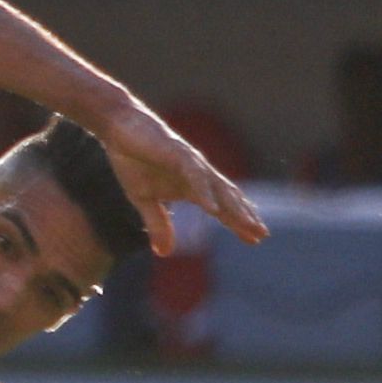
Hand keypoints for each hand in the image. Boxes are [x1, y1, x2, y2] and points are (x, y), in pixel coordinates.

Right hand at [93, 99, 268, 254]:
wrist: (119, 128)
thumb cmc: (133, 160)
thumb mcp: (144, 199)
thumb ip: (158, 224)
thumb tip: (163, 254)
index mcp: (192, 187)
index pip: (221, 208)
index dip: (237, 223)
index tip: (255, 240)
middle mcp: (198, 175)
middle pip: (227, 199)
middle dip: (244, 217)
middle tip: (262, 234)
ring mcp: (191, 164)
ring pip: (217, 189)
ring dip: (233, 207)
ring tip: (248, 224)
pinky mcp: (179, 155)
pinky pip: (195, 176)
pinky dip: (205, 192)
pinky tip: (212, 209)